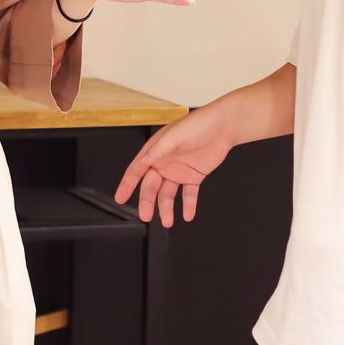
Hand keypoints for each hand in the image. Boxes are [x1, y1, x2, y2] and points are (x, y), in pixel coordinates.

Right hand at [115, 103, 235, 226]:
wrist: (223, 127)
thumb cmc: (198, 124)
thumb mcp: (175, 135)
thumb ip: (159, 149)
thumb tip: (144, 160)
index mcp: (155, 150)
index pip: (136, 170)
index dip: (126, 184)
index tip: (120, 198)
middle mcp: (165, 162)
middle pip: (151, 186)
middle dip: (147, 201)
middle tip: (146, 215)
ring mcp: (179, 170)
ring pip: (168, 193)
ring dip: (166, 208)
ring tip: (167, 221)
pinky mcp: (194, 176)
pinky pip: (188, 194)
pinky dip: (188, 205)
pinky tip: (187, 215)